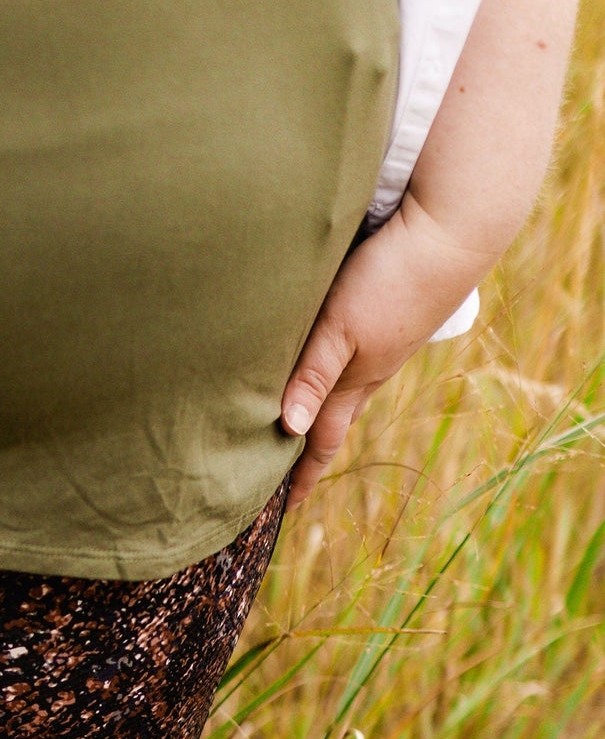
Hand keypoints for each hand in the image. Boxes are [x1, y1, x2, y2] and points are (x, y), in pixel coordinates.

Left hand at [279, 192, 489, 511]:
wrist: (455, 230)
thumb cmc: (391, 277)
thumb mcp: (340, 328)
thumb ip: (312, 374)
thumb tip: (289, 429)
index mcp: (358, 379)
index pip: (323, 439)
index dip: (302, 474)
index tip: (284, 508)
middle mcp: (374, 367)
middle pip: (337, 417)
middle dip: (312, 448)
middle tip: (288, 474)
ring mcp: (389, 342)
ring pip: (350, 386)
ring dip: (326, 408)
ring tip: (307, 423)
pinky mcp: (397, 314)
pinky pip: (362, 357)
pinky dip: (341, 372)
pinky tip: (342, 361)